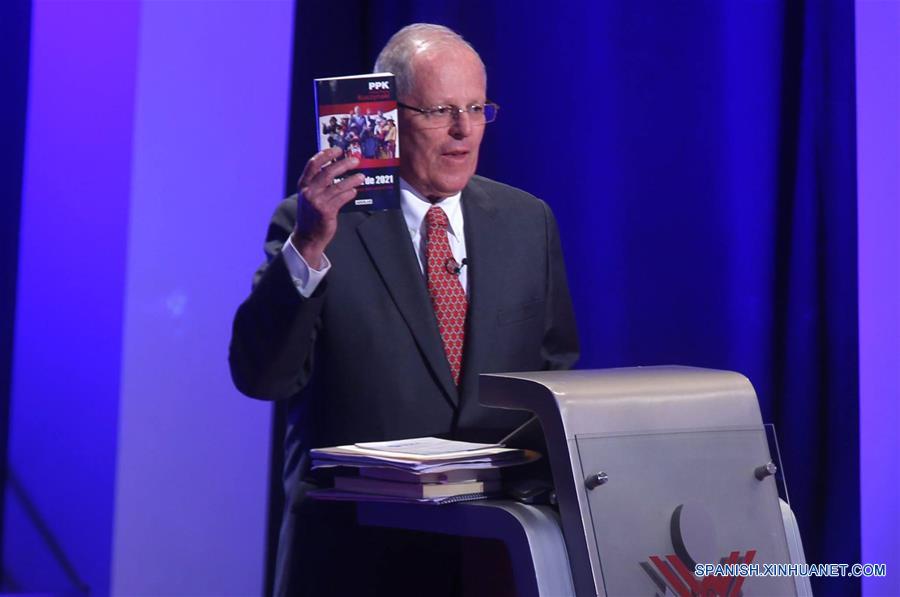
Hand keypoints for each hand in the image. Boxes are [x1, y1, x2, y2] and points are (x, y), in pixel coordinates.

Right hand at [292, 147, 364, 268]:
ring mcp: (317, 202)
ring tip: (361, 176)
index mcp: (303, 185)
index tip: (337, 149)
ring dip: (352, 179)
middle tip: (355, 160)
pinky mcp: (326, 212)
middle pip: (327, 172)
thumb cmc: (311, 215)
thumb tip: (336, 168)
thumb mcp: (309, 196)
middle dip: (343, 164)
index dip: (326, 155)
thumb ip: (318, 183)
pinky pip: (342, 198)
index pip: (313, 164)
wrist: (307, 237)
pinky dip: (350, 193)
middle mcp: (308, 191)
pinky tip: (355, 191)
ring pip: (338, 185)